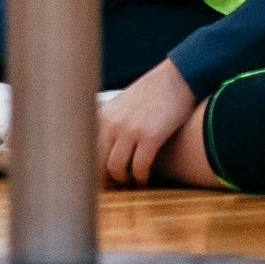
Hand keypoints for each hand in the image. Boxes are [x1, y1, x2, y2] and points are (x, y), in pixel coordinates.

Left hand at [97, 59, 196, 186]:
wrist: (177, 78)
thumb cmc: (152, 94)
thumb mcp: (122, 105)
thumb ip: (111, 123)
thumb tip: (104, 150)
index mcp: (103, 116)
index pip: (87, 149)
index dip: (92, 168)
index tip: (100, 179)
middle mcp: (112, 123)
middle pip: (98, 162)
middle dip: (106, 178)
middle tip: (116, 185)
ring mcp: (130, 130)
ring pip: (116, 168)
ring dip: (124, 180)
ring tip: (132, 181)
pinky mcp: (151, 136)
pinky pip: (140, 167)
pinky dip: (141, 178)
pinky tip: (145, 179)